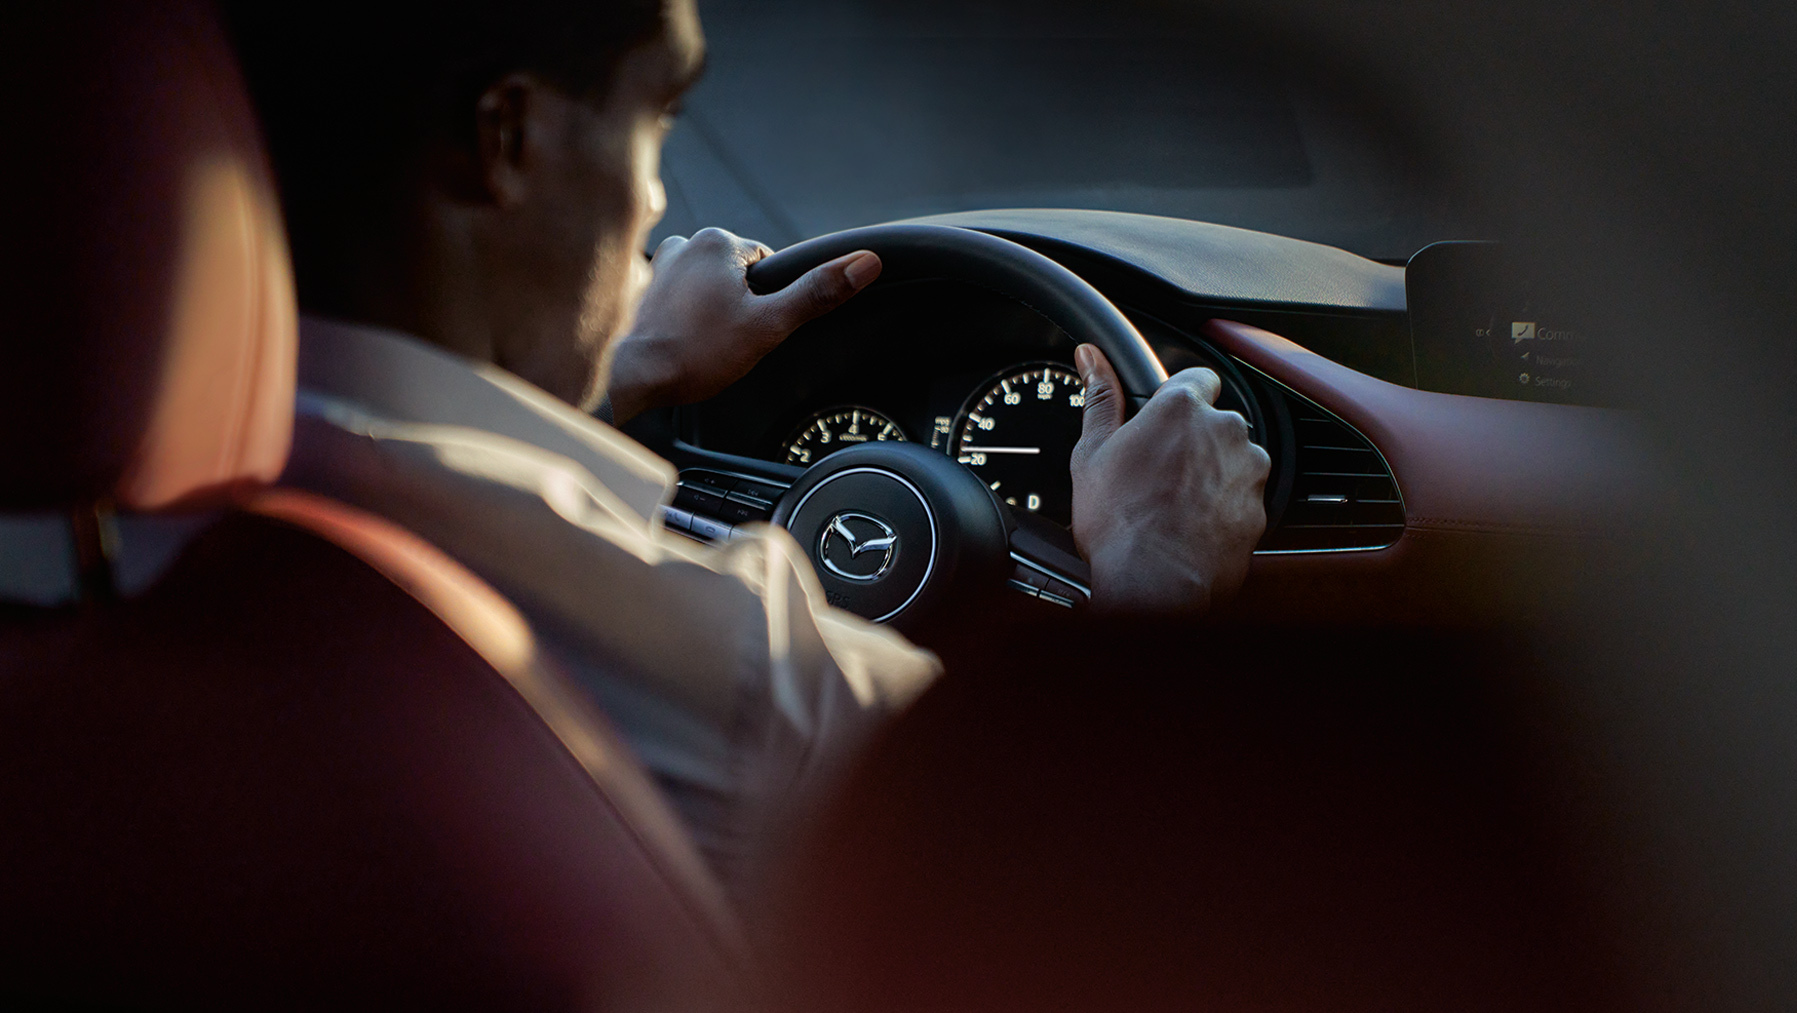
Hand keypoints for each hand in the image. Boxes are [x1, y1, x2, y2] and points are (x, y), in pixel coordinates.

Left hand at [603, 228, 881, 423]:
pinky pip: (675, 302)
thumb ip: (817, 294)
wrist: (631, 378)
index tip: (751, 327)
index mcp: (718, 241)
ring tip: (700, 345)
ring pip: (704, 289)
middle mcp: (683, 243)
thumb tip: (866, 263)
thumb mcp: (769, 326)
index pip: (764, 265)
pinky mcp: (638, 292)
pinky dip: (681, 321)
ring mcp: (656, 266)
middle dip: (736, 308)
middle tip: (725, 342)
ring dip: (708, 313)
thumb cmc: (695, 354)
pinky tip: (679, 345)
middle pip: (733, 276)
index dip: (767, 302)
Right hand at [1069, 344, 1270, 614]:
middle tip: (1158, 472)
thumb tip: (1090, 357)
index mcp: (1182, 409)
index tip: (1164, 421)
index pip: (1197, 379)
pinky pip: (1243, 498)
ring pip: (1233, 460)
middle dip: (1194, 442)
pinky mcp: (1261, 509)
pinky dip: (1224, 507)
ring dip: (1212, 474)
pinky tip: (1193, 525)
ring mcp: (1248, 471)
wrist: (1154, 583)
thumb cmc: (1120, 522)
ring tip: (1175, 504)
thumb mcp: (1092, 454)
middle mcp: (1225, 431)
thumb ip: (1100, 399)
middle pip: (1216, 423)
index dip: (1178, 400)